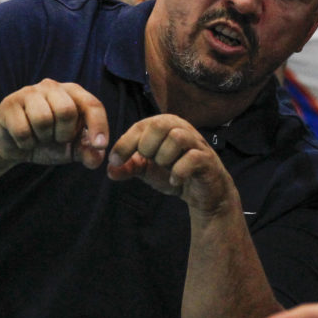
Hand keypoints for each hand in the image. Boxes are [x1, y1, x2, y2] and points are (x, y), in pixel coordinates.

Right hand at [0, 80, 108, 168]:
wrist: (14, 146)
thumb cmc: (48, 142)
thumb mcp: (72, 149)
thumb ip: (88, 153)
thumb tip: (96, 158)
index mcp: (73, 93)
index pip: (92, 104)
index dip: (98, 125)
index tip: (99, 145)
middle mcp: (52, 87)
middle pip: (66, 110)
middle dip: (63, 133)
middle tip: (56, 139)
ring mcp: (29, 92)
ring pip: (42, 119)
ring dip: (43, 138)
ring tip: (39, 137)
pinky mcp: (9, 104)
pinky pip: (22, 130)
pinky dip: (26, 143)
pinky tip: (24, 139)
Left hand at [107, 114, 236, 214]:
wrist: (202, 193)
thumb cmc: (174, 173)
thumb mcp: (147, 170)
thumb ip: (129, 167)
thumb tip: (109, 170)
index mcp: (165, 126)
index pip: (140, 126)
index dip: (125, 143)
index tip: (115, 161)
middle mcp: (182, 128)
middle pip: (158, 124)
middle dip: (147, 146)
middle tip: (149, 161)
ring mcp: (196, 143)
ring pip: (176, 137)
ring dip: (164, 157)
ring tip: (165, 168)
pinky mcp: (207, 159)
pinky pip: (192, 158)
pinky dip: (179, 171)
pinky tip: (175, 180)